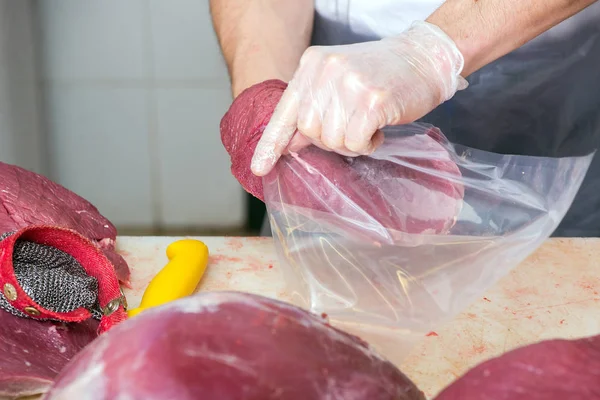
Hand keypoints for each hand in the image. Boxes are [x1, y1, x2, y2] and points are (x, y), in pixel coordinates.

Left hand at [250, 21, 467, 175]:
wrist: (424, 58)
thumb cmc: (381, 74)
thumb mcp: (337, 84)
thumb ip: (312, 109)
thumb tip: (290, 143)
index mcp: (312, 64)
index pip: (285, 111)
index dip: (271, 143)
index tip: (259, 168)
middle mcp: (326, 70)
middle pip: (309, 130)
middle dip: (329, 139)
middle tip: (352, 126)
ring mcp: (349, 84)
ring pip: (332, 140)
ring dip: (351, 142)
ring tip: (368, 123)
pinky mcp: (372, 100)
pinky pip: (356, 142)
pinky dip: (368, 143)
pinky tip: (379, 127)